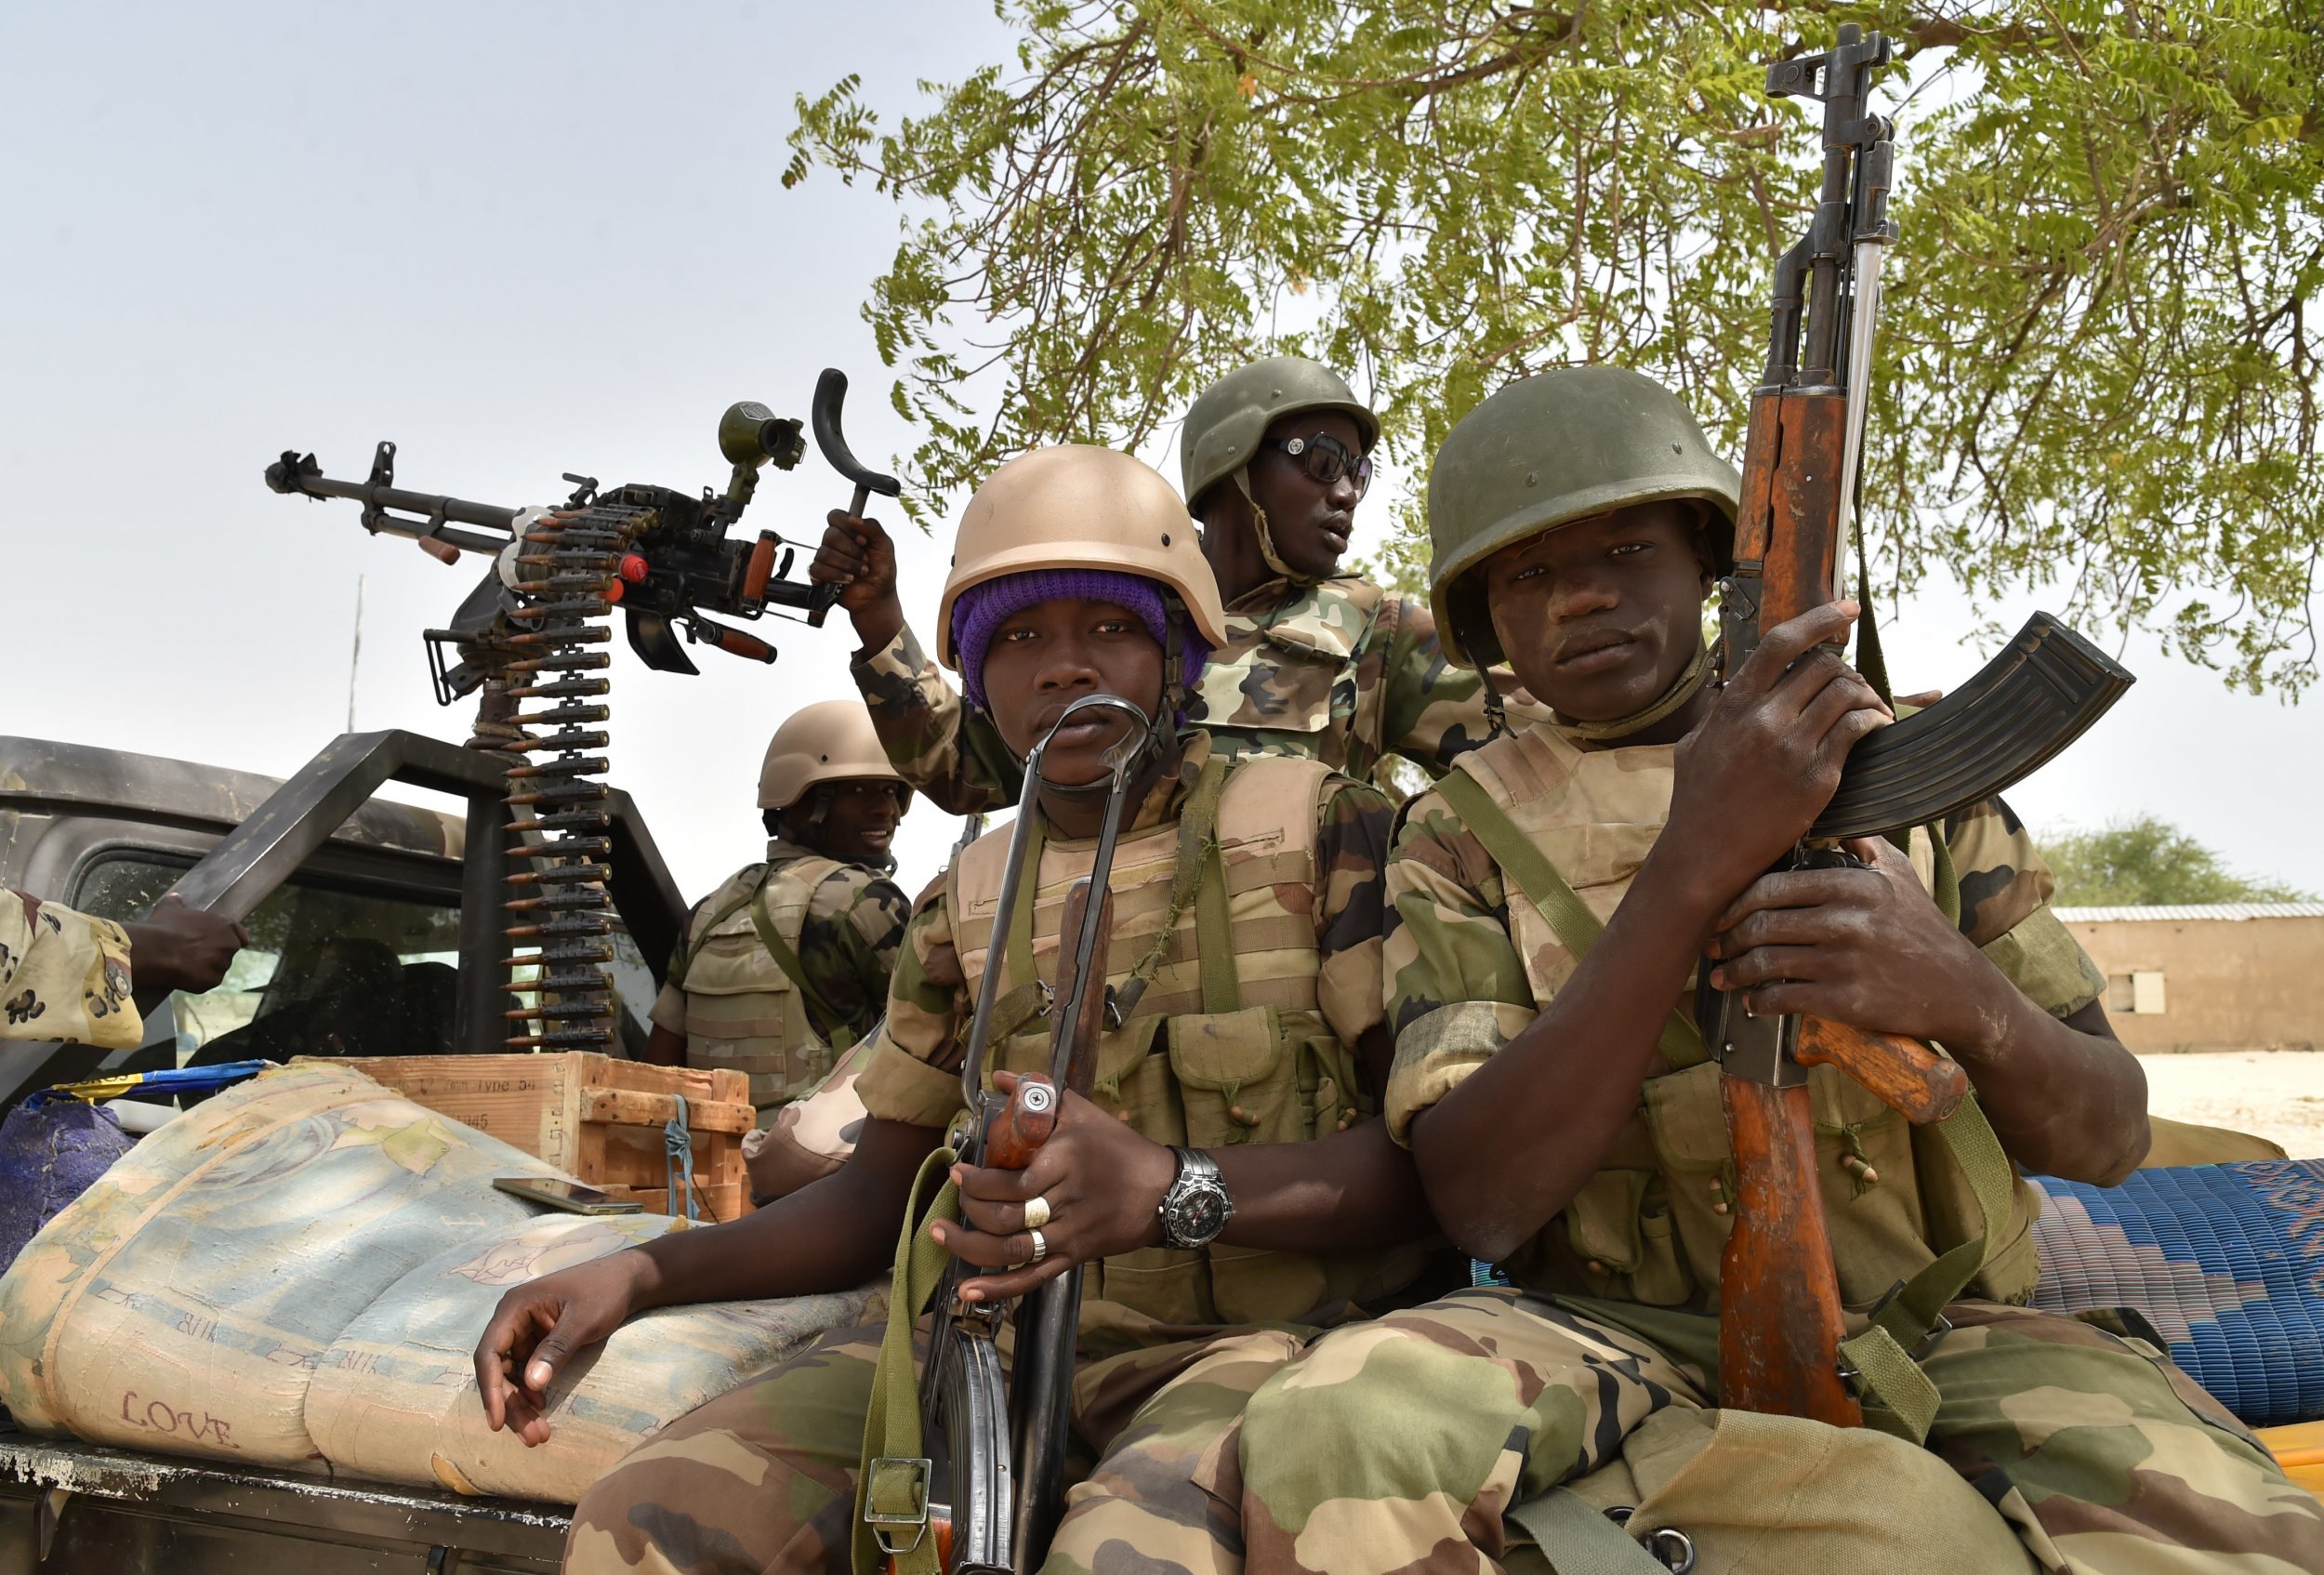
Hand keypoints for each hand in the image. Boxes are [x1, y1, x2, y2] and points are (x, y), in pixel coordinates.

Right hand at [122, 896, 248, 996]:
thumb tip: (175, 897)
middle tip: (195, 954)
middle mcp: (230, 944)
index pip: (241, 935)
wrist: (157, 951)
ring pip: (218, 967)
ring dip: (207, 967)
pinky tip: (183, 975)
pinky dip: (199, 980)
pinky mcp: (214, 980)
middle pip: (228, 952)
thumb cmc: (165, 926)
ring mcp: (223, 964)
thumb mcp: (169, 909)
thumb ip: (176, 902)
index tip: (219, 943)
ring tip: (185, 964)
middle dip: (215, 953)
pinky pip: (208, 981)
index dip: (230, 939)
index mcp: (226, 925)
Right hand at [472, 1253, 644, 1446]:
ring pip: (512, 1377)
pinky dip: (531, 1394)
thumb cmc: (604, 1291)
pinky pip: (526, 1373)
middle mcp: (512, 1321)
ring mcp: (524, 1333)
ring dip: (521, 1406)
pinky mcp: (536, 1344)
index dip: (491, 1389)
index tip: (497, 1421)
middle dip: (512, 1406)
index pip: (489, 1353)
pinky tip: (542, 1410)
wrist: (626, 1280)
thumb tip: (532, 1384)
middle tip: (532, 1437)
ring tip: (539, 1435)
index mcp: (514, 1308)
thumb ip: (557, 1349)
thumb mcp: (583, 1320)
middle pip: (498, 1370)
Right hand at [811, 510, 903, 650]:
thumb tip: (853, 519)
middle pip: (829, 535)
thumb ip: (872, 527)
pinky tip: (848, 580)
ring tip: (860, 573)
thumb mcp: (885, 544)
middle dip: (851, 550)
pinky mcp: (819, 575)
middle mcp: (834, 543)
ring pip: (824, 553)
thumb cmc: (882, 570)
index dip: (847, 527)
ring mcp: (825, 558)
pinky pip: (817, 569)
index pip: (835, 516)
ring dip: (847, 564)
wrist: (878, 596)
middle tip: (865, 560)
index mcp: (848, 531)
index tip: (863, 540)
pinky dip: (835, 575)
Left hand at [933, 1071, 1176, 1304]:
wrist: (1164, 1191)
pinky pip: (1032, 1278)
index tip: (958, 1172)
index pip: (1013, 1182)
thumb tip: (999, 1077)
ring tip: (942, 1235)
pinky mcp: (1073, 1257)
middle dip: (969, 1210)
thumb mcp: (1083, 1112)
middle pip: (1007, 1218)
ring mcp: (1069, 1235)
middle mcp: (1066, 1202)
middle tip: (952, 1198)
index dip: (978, 1182)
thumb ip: (1038, 1094)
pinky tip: (969, 1290)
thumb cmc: (1120, 1148)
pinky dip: (999, 1289)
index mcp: (1066, 1163)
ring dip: (971, 1247)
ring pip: (1013, 1251)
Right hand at [1668, 601, 1890, 893]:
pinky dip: (1873, 722)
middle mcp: (1763, 720)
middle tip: (1854, 684)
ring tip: (1871, 708)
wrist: (1705, 855)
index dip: (1820, 617)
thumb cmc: (1697, 801)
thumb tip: (1740, 690)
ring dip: (1867, 695)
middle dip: (1847, 670)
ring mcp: (1792, 749)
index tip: (1847, 609)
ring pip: (1848, 694)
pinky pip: (1857, 731)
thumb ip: (1722, 713)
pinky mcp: (1817, 778)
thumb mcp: (1694, 744)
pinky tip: (1875, 728)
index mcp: (1734, 706)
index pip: (1781, 643)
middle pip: (1825, 666)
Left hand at [1706, 836, 1993, 1048]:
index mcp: (1852, 884)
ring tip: (1724, 978)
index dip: (1736, 903)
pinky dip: (1760, 1002)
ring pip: (1767, 963)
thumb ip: (1862, 843)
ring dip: (1736, 974)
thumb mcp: (1899, 874)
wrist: (1960, 988)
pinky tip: (1754, 1002)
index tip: (1722, 914)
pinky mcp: (1846, 1001)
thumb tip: (1829, 814)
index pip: (1771, 887)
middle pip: (1762, 925)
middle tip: (1715, 947)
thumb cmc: (1922, 928)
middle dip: (1728, 939)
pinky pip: (1784, 999)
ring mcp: (1845, 962)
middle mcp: (1847, 919)